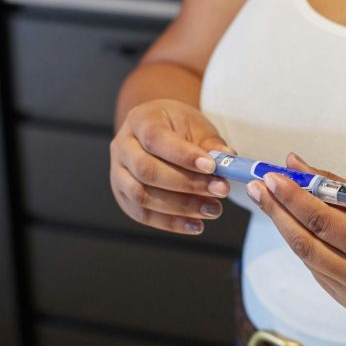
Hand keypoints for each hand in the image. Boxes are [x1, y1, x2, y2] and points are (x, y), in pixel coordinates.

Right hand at [110, 99, 233, 234]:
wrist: (158, 131)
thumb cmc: (178, 127)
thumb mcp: (196, 125)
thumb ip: (211, 143)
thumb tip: (228, 159)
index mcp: (140, 120)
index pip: (156, 139)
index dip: (183, 156)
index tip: (212, 167)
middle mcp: (122, 147)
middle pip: (147, 171)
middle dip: (186, 184)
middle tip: (220, 190)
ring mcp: (117, 173)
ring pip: (141, 196)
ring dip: (180, 207)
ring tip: (213, 209)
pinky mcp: (123, 196)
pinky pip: (143, 215)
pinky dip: (170, 223)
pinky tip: (196, 225)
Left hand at [246, 154, 345, 311]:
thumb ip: (335, 185)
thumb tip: (292, 164)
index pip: (324, 224)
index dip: (294, 199)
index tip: (272, 176)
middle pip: (307, 245)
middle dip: (278, 213)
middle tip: (258, 186)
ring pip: (308, 259)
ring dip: (285, 227)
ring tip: (268, 199)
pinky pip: (318, 270)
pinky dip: (305, 244)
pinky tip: (294, 224)